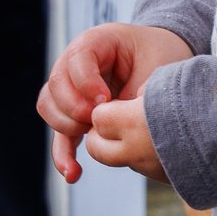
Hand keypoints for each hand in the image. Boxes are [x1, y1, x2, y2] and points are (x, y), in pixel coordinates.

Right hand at [39, 23, 190, 182]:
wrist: (167, 60)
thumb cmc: (163, 56)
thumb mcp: (157, 65)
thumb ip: (135, 90)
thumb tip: (114, 122)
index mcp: (96, 42)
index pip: (76, 60)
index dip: (86, 83)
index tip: (107, 101)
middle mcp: (75, 63)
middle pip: (54, 86)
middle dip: (74, 109)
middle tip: (100, 120)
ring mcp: (71, 87)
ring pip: (49, 108)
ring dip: (66, 129)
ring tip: (94, 137)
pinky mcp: (75, 112)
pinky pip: (59, 133)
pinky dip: (64, 154)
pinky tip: (74, 173)